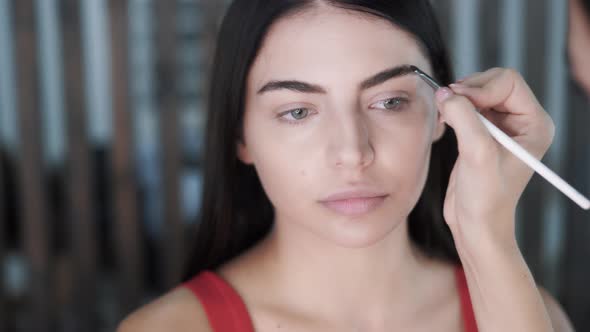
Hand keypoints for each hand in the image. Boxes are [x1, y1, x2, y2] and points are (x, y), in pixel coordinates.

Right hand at [435, 68, 554, 253]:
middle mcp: (521, 122)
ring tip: (446, 117)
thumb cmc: (486, 197)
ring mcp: (501, 128)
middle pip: (492, 83)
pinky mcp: (482, 135)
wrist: (476, 225)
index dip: (480, 87)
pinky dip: (453, 109)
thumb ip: (464, 118)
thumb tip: (444, 93)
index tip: (457, 100)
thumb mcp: (477, 154)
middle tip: (447, 105)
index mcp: (534, 124)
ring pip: (478, 93)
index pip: (508, 82)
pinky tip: (446, 123)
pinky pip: (467, 107)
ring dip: (458, 100)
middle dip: (468, 91)